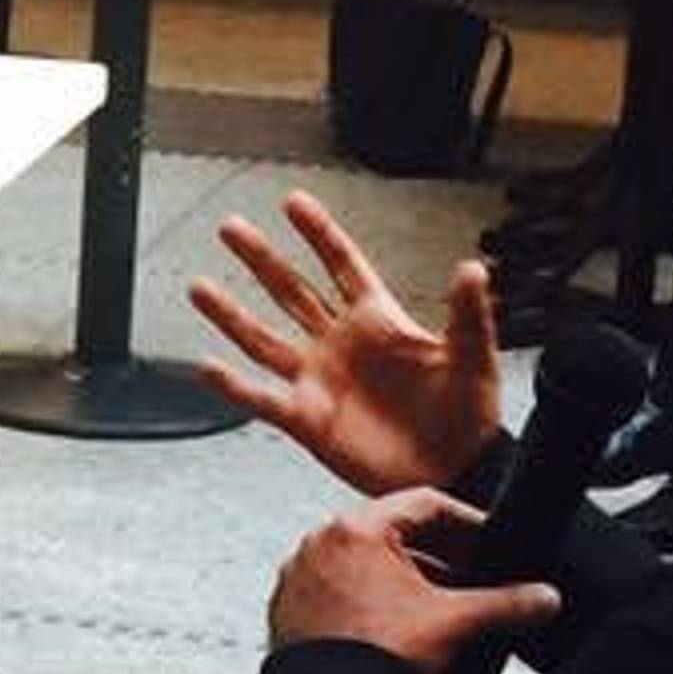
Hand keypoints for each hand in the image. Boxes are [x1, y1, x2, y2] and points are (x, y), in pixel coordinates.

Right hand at [188, 189, 503, 494]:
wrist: (453, 472)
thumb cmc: (466, 415)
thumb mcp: (472, 357)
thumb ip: (467, 313)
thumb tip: (473, 269)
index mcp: (378, 320)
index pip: (341, 265)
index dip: (318, 233)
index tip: (293, 202)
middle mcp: (340, 344)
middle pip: (290, 290)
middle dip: (260, 258)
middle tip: (230, 229)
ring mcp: (319, 380)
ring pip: (263, 338)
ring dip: (231, 314)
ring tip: (199, 288)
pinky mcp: (307, 418)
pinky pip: (261, 399)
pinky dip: (234, 386)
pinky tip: (208, 368)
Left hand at [268, 487, 563, 668]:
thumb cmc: (376, 658)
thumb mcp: (456, 622)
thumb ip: (507, 604)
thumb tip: (542, 598)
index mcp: (354, 530)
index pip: (424, 505)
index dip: (466, 521)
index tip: (486, 538)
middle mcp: (317, 546)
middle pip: (392, 534)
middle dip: (438, 555)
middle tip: (470, 574)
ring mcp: (298, 578)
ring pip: (364, 565)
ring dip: (403, 580)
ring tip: (438, 607)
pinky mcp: (290, 611)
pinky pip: (337, 593)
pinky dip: (368, 602)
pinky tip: (395, 627)